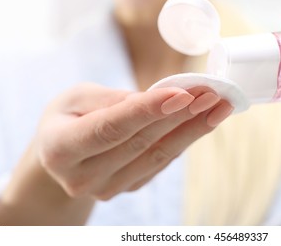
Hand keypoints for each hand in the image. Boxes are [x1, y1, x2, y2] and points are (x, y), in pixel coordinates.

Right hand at [34, 83, 231, 200]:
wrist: (62, 154)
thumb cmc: (67, 118)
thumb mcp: (75, 97)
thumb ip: (109, 99)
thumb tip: (153, 99)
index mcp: (60, 149)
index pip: (111, 128)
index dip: (148, 110)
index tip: (183, 93)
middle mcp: (83, 177)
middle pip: (142, 143)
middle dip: (181, 116)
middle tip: (212, 93)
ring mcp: (108, 187)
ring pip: (159, 156)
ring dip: (193, 130)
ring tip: (220, 107)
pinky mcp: (129, 187)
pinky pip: (162, 162)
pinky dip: (185, 139)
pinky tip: (204, 121)